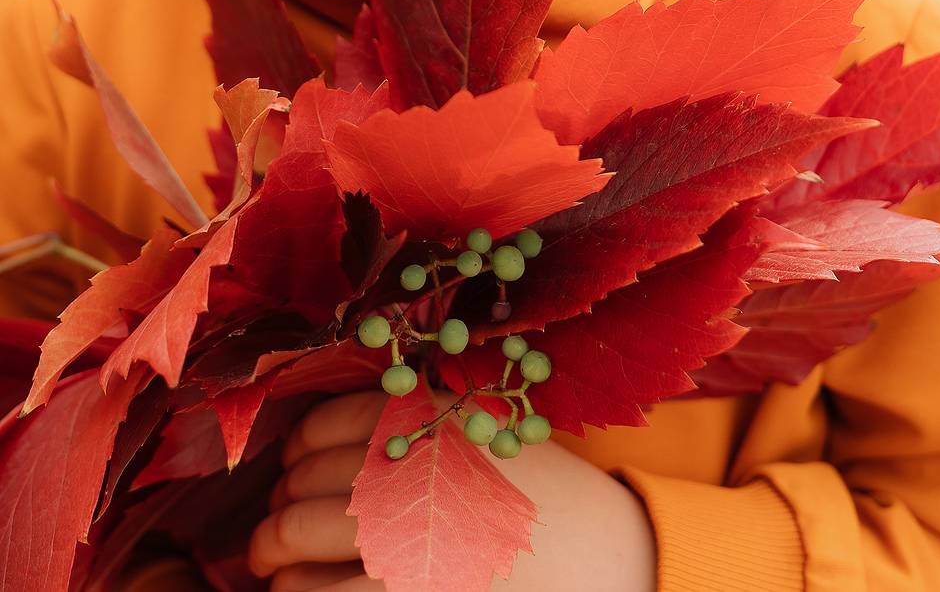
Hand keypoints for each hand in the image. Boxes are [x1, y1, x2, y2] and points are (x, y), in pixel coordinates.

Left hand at [248, 389, 656, 591]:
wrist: (613, 556)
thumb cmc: (542, 497)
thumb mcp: (487, 434)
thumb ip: (420, 422)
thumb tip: (313, 445)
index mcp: (437, 418)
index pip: (333, 422)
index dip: (299, 449)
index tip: (292, 469)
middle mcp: (421, 465)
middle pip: (310, 480)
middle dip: (277, 510)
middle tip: (271, 532)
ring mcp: (415, 532)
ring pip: (301, 535)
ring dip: (273, 551)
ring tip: (273, 566)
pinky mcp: (414, 589)